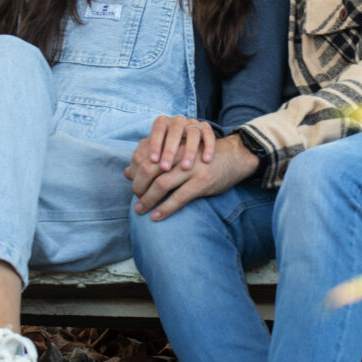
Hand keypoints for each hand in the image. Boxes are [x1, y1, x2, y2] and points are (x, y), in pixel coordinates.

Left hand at [126, 133, 259, 220]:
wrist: (234, 156)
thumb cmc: (201, 158)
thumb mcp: (177, 154)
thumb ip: (153, 161)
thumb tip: (126, 172)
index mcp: (172, 145)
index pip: (146, 157)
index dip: (136, 173)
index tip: (131, 185)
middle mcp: (179, 153)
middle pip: (150, 170)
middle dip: (139, 186)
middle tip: (134, 199)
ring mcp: (191, 167)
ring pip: (162, 184)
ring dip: (148, 199)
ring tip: (140, 210)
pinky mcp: (202, 181)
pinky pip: (179, 197)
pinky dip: (165, 208)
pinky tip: (157, 216)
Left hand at [147, 114, 216, 171]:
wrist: (195, 145)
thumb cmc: (169, 152)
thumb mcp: (158, 152)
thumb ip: (146, 159)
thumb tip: (128, 173)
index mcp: (163, 123)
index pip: (157, 129)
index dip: (155, 144)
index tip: (152, 161)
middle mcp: (178, 121)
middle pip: (174, 131)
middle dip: (169, 150)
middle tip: (165, 168)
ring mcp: (193, 123)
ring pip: (192, 133)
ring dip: (189, 150)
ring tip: (185, 168)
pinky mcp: (206, 128)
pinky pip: (208, 134)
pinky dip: (208, 146)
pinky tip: (206, 160)